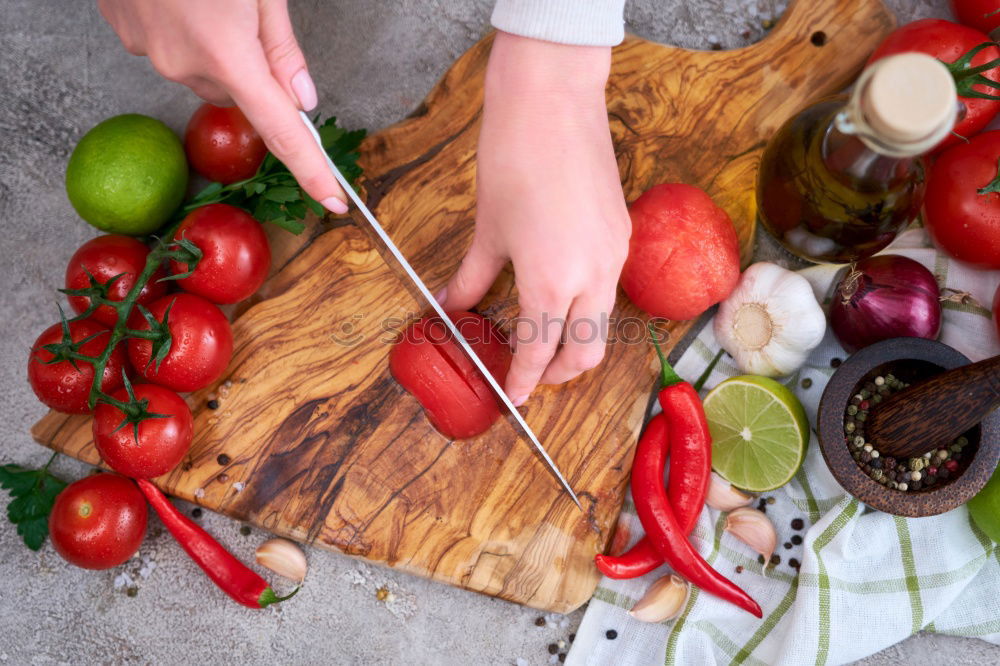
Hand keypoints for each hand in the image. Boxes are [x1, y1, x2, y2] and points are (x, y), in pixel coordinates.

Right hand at [98, 0, 347, 212]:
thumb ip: (282, 47)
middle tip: (246, 17)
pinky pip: (169, 50)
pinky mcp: (125, 34)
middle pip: (238, 92)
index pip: (281, 130)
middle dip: (252, 68)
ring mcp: (148, 51)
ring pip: (203, 72)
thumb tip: (303, 99)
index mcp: (227, 54)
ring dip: (216, 48)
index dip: (310, 169)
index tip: (332, 199)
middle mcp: (184, 64)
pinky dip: (182, 31)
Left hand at [439, 32, 629, 405]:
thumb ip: (472, 277)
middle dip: (556, 373)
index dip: (522, 382)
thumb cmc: (513, 157)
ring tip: (541, 335)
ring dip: (574, 341)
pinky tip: (558, 290)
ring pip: (602, 323)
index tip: (512, 398)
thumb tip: (452, 307)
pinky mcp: (624, 233)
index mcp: (551, 281)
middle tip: (527, 373)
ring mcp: (615, 255)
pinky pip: (608, 287)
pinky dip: (585, 305)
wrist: (554, 99)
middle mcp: (593, 276)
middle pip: (585, 353)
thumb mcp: (487, 228)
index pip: (539, 352)